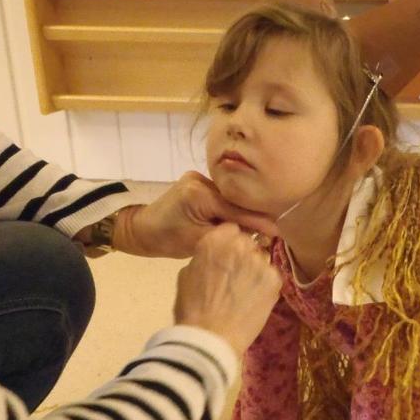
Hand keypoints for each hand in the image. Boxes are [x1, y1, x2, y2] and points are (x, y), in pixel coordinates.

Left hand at [113, 171, 277, 257]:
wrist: (142, 230)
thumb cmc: (167, 241)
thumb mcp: (200, 242)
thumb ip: (229, 235)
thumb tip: (258, 234)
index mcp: (200, 194)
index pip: (237, 209)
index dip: (258, 221)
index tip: (278, 232)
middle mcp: (201, 180)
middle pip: (236, 200)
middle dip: (252, 217)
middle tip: (269, 234)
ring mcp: (199, 178)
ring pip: (230, 198)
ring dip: (241, 213)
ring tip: (255, 230)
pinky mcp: (197, 182)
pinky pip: (221, 196)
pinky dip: (230, 209)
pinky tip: (237, 222)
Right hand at [174, 223, 281, 352]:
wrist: (210, 338)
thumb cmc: (192, 308)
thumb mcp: (187, 274)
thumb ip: (205, 256)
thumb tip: (216, 255)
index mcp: (215, 240)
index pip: (230, 229)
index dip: (229, 242)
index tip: (227, 256)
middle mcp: (241, 244)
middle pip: (248, 242)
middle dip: (244, 254)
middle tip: (236, 275)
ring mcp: (260, 261)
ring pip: (262, 258)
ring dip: (256, 269)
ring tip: (245, 290)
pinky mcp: (275, 279)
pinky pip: (272, 276)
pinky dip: (265, 285)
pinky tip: (254, 299)